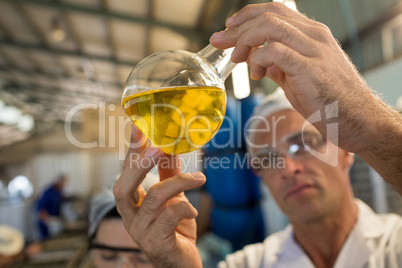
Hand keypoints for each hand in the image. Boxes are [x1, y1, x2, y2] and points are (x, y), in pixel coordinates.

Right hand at [113, 125, 204, 267]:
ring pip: (154, 197)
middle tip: (160, 146)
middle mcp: (130, 217)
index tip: (137, 127)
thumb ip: (170, 174)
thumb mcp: (174, 197)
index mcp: (132, 203)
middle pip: (122, 186)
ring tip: (199, 178)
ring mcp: (140, 231)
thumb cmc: (176, 229)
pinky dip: (185, 208)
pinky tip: (193, 211)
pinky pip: (170, 216)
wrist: (183, 262)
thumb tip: (170, 146)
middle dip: (140, 163)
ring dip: (178, 183)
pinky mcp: (155, 243)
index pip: (126, 172)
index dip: (131, 150)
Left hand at [210, 2, 374, 152]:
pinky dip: (258, 60)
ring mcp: (314, 50)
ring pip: (270, 27)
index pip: (275, 11)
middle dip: (237, 28)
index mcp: (312, 34)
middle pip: (268, 16)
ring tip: (237, 59)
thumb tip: (256, 59)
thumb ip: (279, 65)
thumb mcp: (300, 76)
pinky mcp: (311, 69)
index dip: (247, 15)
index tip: (229, 28)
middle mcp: (315, 36)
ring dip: (245, 41)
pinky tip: (257, 75)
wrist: (358, 120)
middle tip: (219, 42)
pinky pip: (275, 52)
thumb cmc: (330, 100)